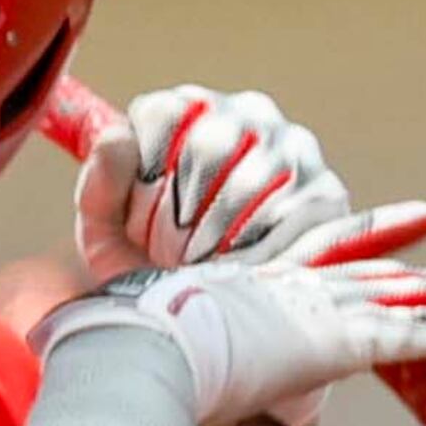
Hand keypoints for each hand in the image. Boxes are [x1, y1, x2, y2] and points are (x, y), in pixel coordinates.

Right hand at [37, 203, 425, 425]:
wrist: (123, 360)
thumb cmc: (136, 382)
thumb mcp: (208, 418)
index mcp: (254, 296)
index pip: (329, 264)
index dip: (376, 244)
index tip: (421, 226)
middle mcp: (293, 293)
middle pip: (385, 282)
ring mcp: (318, 312)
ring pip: (411, 303)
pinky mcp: (335, 339)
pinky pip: (417, 335)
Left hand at [74, 87, 358, 283]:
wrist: (209, 317)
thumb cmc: (151, 263)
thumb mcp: (108, 232)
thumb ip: (99, 185)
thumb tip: (117, 139)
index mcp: (188, 108)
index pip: (163, 114)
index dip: (143, 176)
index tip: (136, 220)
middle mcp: (247, 114)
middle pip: (208, 146)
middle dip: (179, 214)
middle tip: (168, 254)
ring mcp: (294, 148)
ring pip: (250, 182)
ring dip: (215, 237)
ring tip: (199, 265)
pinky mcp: (326, 192)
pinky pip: (291, 216)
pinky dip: (255, 254)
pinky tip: (237, 272)